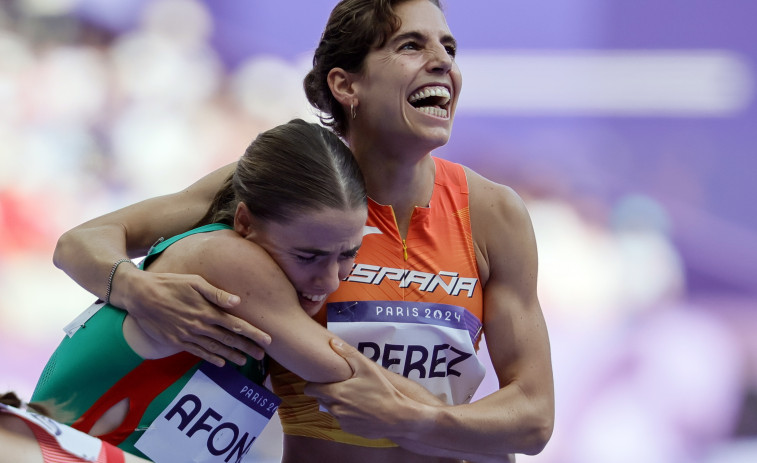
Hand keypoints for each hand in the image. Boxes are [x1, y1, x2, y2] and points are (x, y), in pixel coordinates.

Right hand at [115, 270, 270, 366]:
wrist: (140, 295)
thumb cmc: (170, 283)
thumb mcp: (194, 282)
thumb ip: (217, 294)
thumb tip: (238, 302)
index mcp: (207, 310)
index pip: (236, 324)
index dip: (253, 333)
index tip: (268, 340)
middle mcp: (200, 326)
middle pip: (229, 339)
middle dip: (247, 347)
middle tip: (262, 355)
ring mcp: (188, 335)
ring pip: (215, 349)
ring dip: (232, 355)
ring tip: (246, 361)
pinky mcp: (177, 341)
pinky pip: (198, 352)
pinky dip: (211, 358)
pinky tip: (221, 363)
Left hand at [304, 339, 416, 438]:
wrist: (397, 417)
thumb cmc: (382, 391)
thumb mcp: (367, 368)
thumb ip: (348, 353)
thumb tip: (332, 342)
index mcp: (335, 393)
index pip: (310, 389)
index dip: (313, 383)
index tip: (321, 379)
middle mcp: (335, 409)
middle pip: (321, 398)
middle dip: (328, 392)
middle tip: (342, 385)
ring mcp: (342, 421)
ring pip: (332, 409)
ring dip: (338, 403)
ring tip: (354, 396)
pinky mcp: (349, 430)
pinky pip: (342, 419)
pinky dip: (347, 414)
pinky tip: (361, 408)